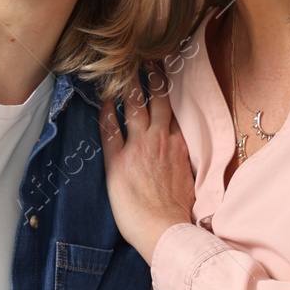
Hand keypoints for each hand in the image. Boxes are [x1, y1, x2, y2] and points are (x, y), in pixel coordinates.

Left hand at [98, 70, 195, 260]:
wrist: (166, 230)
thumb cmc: (178, 214)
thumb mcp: (189, 181)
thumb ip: (183, 162)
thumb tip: (181, 159)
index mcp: (179, 146)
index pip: (172, 112)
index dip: (167, 92)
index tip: (163, 76)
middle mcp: (160, 140)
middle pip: (157, 99)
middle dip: (152, 76)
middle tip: (146, 58)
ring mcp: (139, 147)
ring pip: (134, 105)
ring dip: (129, 84)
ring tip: (124, 67)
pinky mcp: (118, 160)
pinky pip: (109, 129)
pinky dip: (105, 112)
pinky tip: (100, 100)